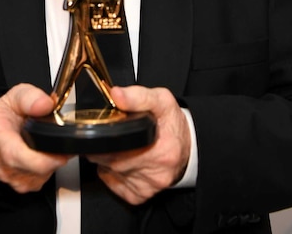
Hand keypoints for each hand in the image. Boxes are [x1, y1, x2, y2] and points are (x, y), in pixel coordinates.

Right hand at [0, 83, 70, 192]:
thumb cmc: (8, 112)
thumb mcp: (18, 94)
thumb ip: (31, 97)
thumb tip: (45, 104)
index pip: (14, 154)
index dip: (39, 159)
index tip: (59, 155)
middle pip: (28, 169)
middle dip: (51, 160)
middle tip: (63, 148)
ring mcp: (4, 173)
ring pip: (35, 178)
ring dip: (49, 166)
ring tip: (49, 147)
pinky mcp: (15, 183)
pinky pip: (36, 182)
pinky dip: (45, 171)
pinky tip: (43, 157)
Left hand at [87, 85, 190, 204]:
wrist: (188, 147)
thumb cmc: (172, 125)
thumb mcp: (160, 101)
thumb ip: (137, 96)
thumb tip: (116, 95)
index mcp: (160, 148)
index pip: (114, 145)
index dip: (103, 136)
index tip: (108, 129)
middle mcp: (155, 170)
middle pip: (107, 159)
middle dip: (105, 146)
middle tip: (118, 136)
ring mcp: (148, 185)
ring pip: (108, 171)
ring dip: (108, 159)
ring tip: (124, 147)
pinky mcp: (140, 195)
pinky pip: (113, 185)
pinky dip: (113, 174)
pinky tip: (125, 163)